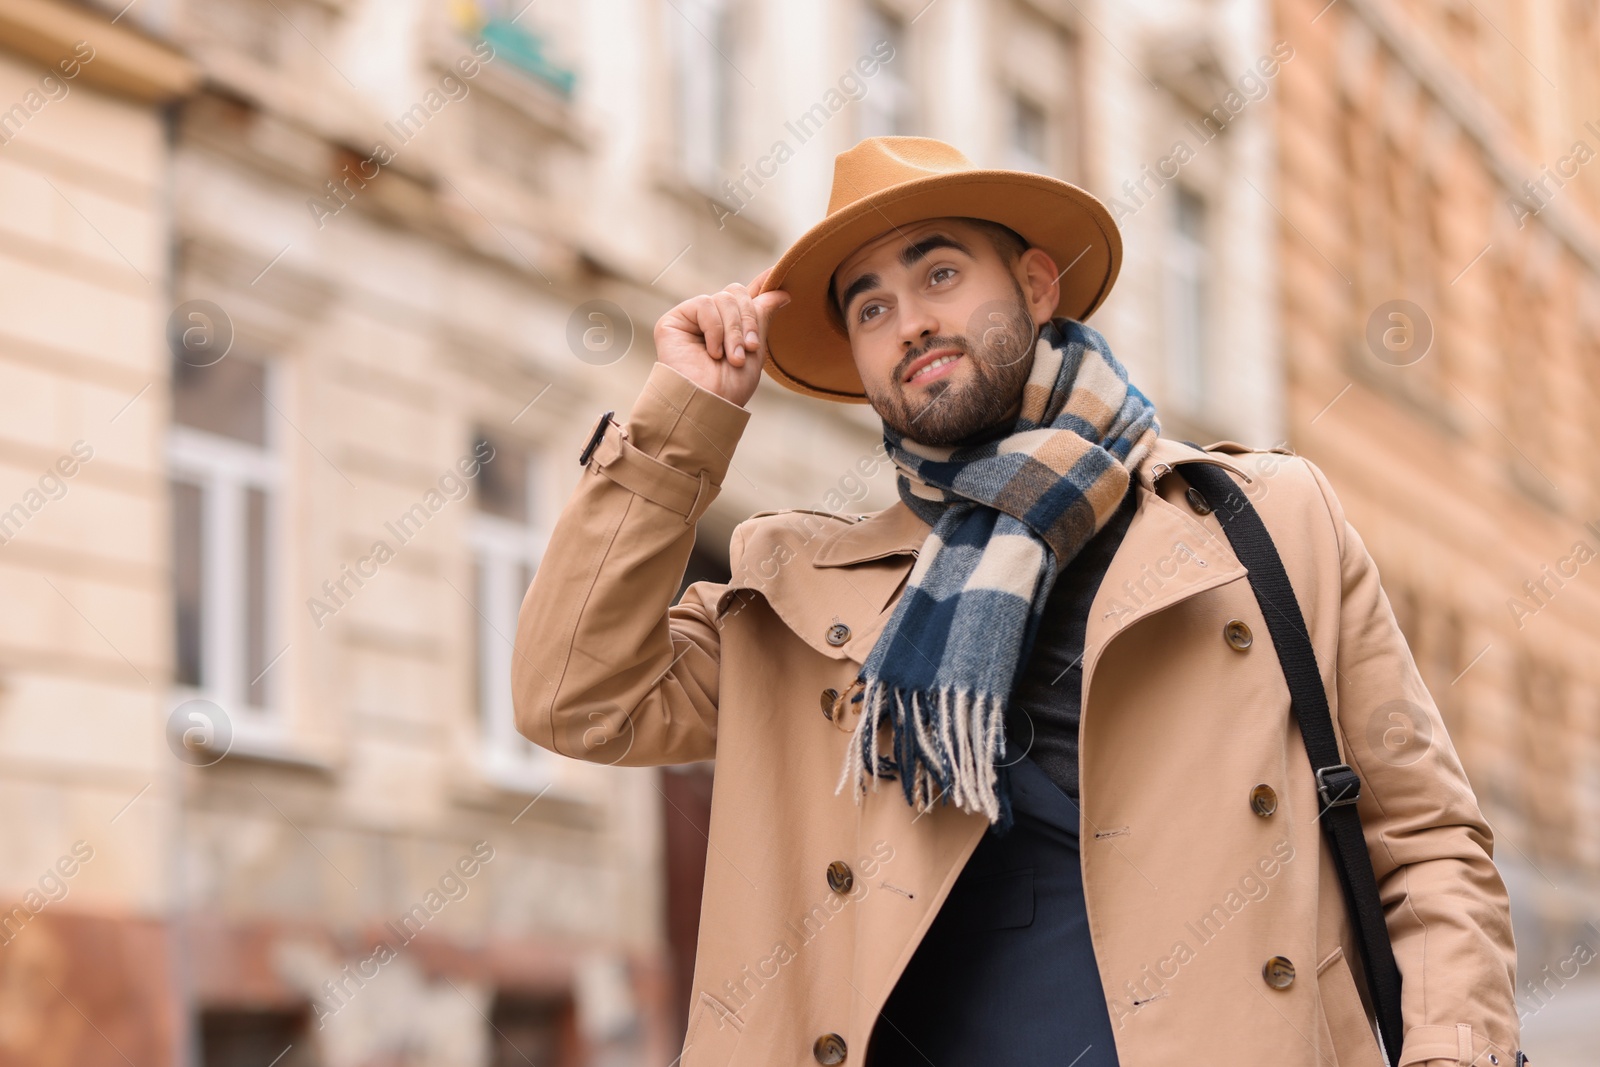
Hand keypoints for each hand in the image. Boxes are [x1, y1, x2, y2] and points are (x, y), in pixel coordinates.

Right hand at [654, 268, 788, 406]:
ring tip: (732, 357)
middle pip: (736, 294)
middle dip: (748, 321)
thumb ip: (762, 315)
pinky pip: (705, 305)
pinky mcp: (675, 320)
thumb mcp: (756, 349)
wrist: (708, 402)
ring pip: (723, 299)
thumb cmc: (731, 386)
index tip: (776, 273)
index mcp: (731, 327)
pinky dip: (714, 329)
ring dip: (733, 331)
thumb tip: (782, 292)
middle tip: (751, 348)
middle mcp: (711, 321)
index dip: (761, 284)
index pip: (746, 297)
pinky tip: (712, 352)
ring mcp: (692, 320)